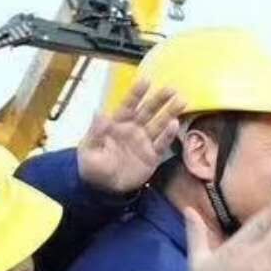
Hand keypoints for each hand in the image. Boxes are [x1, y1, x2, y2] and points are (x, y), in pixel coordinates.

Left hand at [76, 80, 183, 194]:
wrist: (104, 190)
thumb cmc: (92, 167)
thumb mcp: (88, 150)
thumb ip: (95, 132)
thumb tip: (100, 112)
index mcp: (116, 124)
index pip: (128, 105)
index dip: (136, 94)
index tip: (146, 81)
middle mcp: (133, 129)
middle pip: (148, 111)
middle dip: (159, 99)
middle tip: (172, 89)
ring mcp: (144, 142)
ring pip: (159, 124)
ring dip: (170, 112)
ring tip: (182, 101)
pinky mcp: (152, 156)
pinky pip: (162, 143)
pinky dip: (169, 135)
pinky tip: (175, 124)